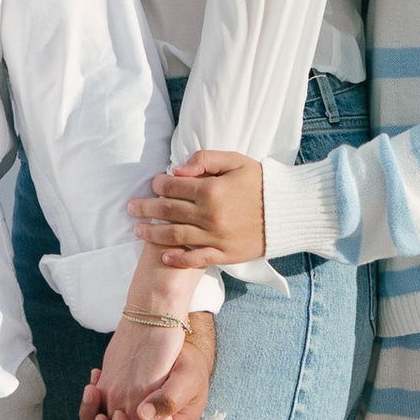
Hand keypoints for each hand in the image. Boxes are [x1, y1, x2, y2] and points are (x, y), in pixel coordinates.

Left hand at [86, 318, 212, 419]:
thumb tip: (144, 414)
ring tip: (92, 390)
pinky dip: (89, 407)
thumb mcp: (188, 379)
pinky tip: (94, 381)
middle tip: (100, 416)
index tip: (118, 415)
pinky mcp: (118, 416)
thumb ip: (170, 398)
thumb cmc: (189, 367)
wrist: (178, 355)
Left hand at [126, 152, 266, 265]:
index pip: (173, 187)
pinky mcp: (224, 254)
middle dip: (146, 208)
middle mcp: (209, 215)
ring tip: (138, 230)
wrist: (288, 211)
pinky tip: (163, 256)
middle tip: (131, 208)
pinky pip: (195, 259)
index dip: (158, 184)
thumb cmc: (261, 182)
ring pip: (174, 236)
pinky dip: (177, 259)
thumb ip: (205, 160)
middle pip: (167, 211)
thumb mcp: (236, 161)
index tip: (153, 184)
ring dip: (152, 233)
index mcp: (211, 190)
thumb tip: (177, 170)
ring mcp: (216, 237)